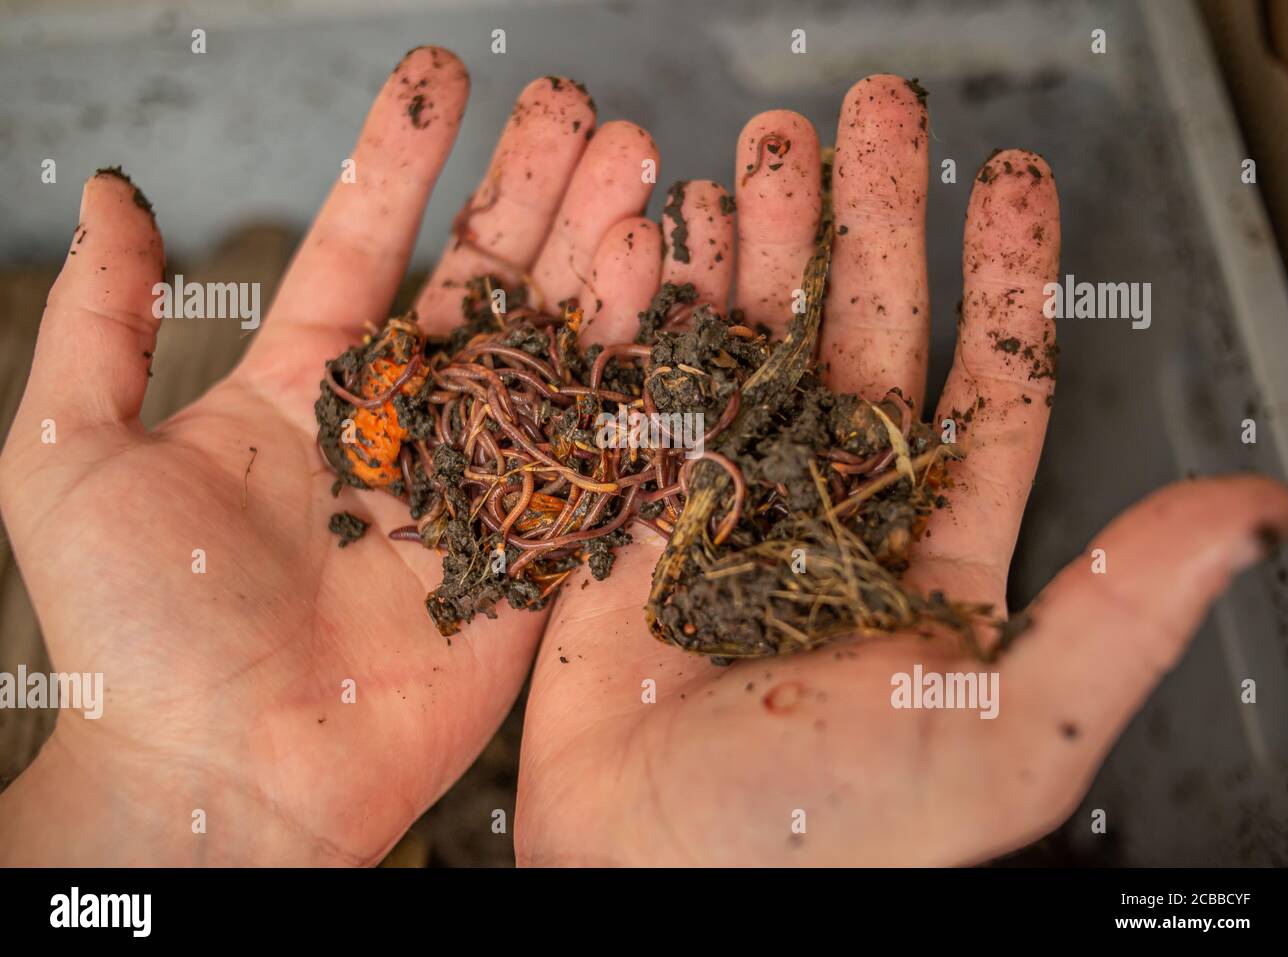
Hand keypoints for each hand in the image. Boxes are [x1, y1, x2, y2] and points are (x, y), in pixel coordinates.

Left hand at [0, 47, 663, 864]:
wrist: (216, 777)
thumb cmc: (133, 631)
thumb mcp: (68, 455)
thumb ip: (98, 321)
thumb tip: (113, 195)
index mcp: (308, 390)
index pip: (366, 246)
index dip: (403, 160)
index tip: (440, 76)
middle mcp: (405, 427)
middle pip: (484, 285)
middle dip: (534, 192)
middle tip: (582, 108)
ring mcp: (478, 486)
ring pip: (551, 349)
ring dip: (595, 256)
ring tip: (641, 169)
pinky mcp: (532, 555)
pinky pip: (590, 448)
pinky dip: (626, 368)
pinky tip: (655, 284)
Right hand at [513, 76, 1287, 865]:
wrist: (649, 878)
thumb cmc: (826, 832)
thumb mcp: (1001, 728)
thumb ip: (1119, 613)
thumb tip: (1257, 512)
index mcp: (929, 552)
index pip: (984, 388)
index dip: (1001, 281)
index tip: (1008, 181)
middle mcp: (831, 511)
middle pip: (861, 335)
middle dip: (866, 220)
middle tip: (868, 116)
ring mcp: (726, 501)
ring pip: (755, 340)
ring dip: (763, 240)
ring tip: (764, 146)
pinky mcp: (633, 510)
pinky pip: (650, 386)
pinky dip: (653, 305)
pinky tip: (665, 232)